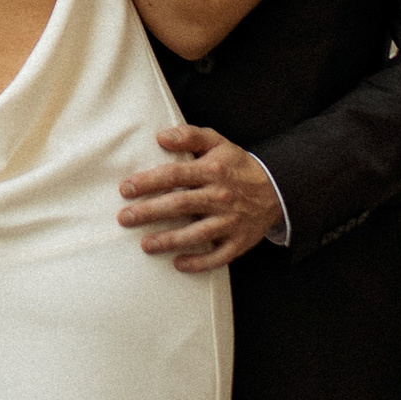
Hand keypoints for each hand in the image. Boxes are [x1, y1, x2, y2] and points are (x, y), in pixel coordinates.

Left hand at [117, 125, 284, 273]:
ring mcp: (231, 221)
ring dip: (169, 241)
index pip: (175, 174)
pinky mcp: (239, 242)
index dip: (148, 182)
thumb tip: (161, 137)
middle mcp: (221, 196)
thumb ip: (189, 136)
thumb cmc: (236, 166)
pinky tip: (178, 264)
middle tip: (124, 218)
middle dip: (149, 212)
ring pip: (197, 234)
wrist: (276, 189)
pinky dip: (199, 262)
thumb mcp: (218, 143)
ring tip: (145, 245)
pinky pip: (218, 256)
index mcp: (212, 171)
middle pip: (180, 204)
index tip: (126, 189)